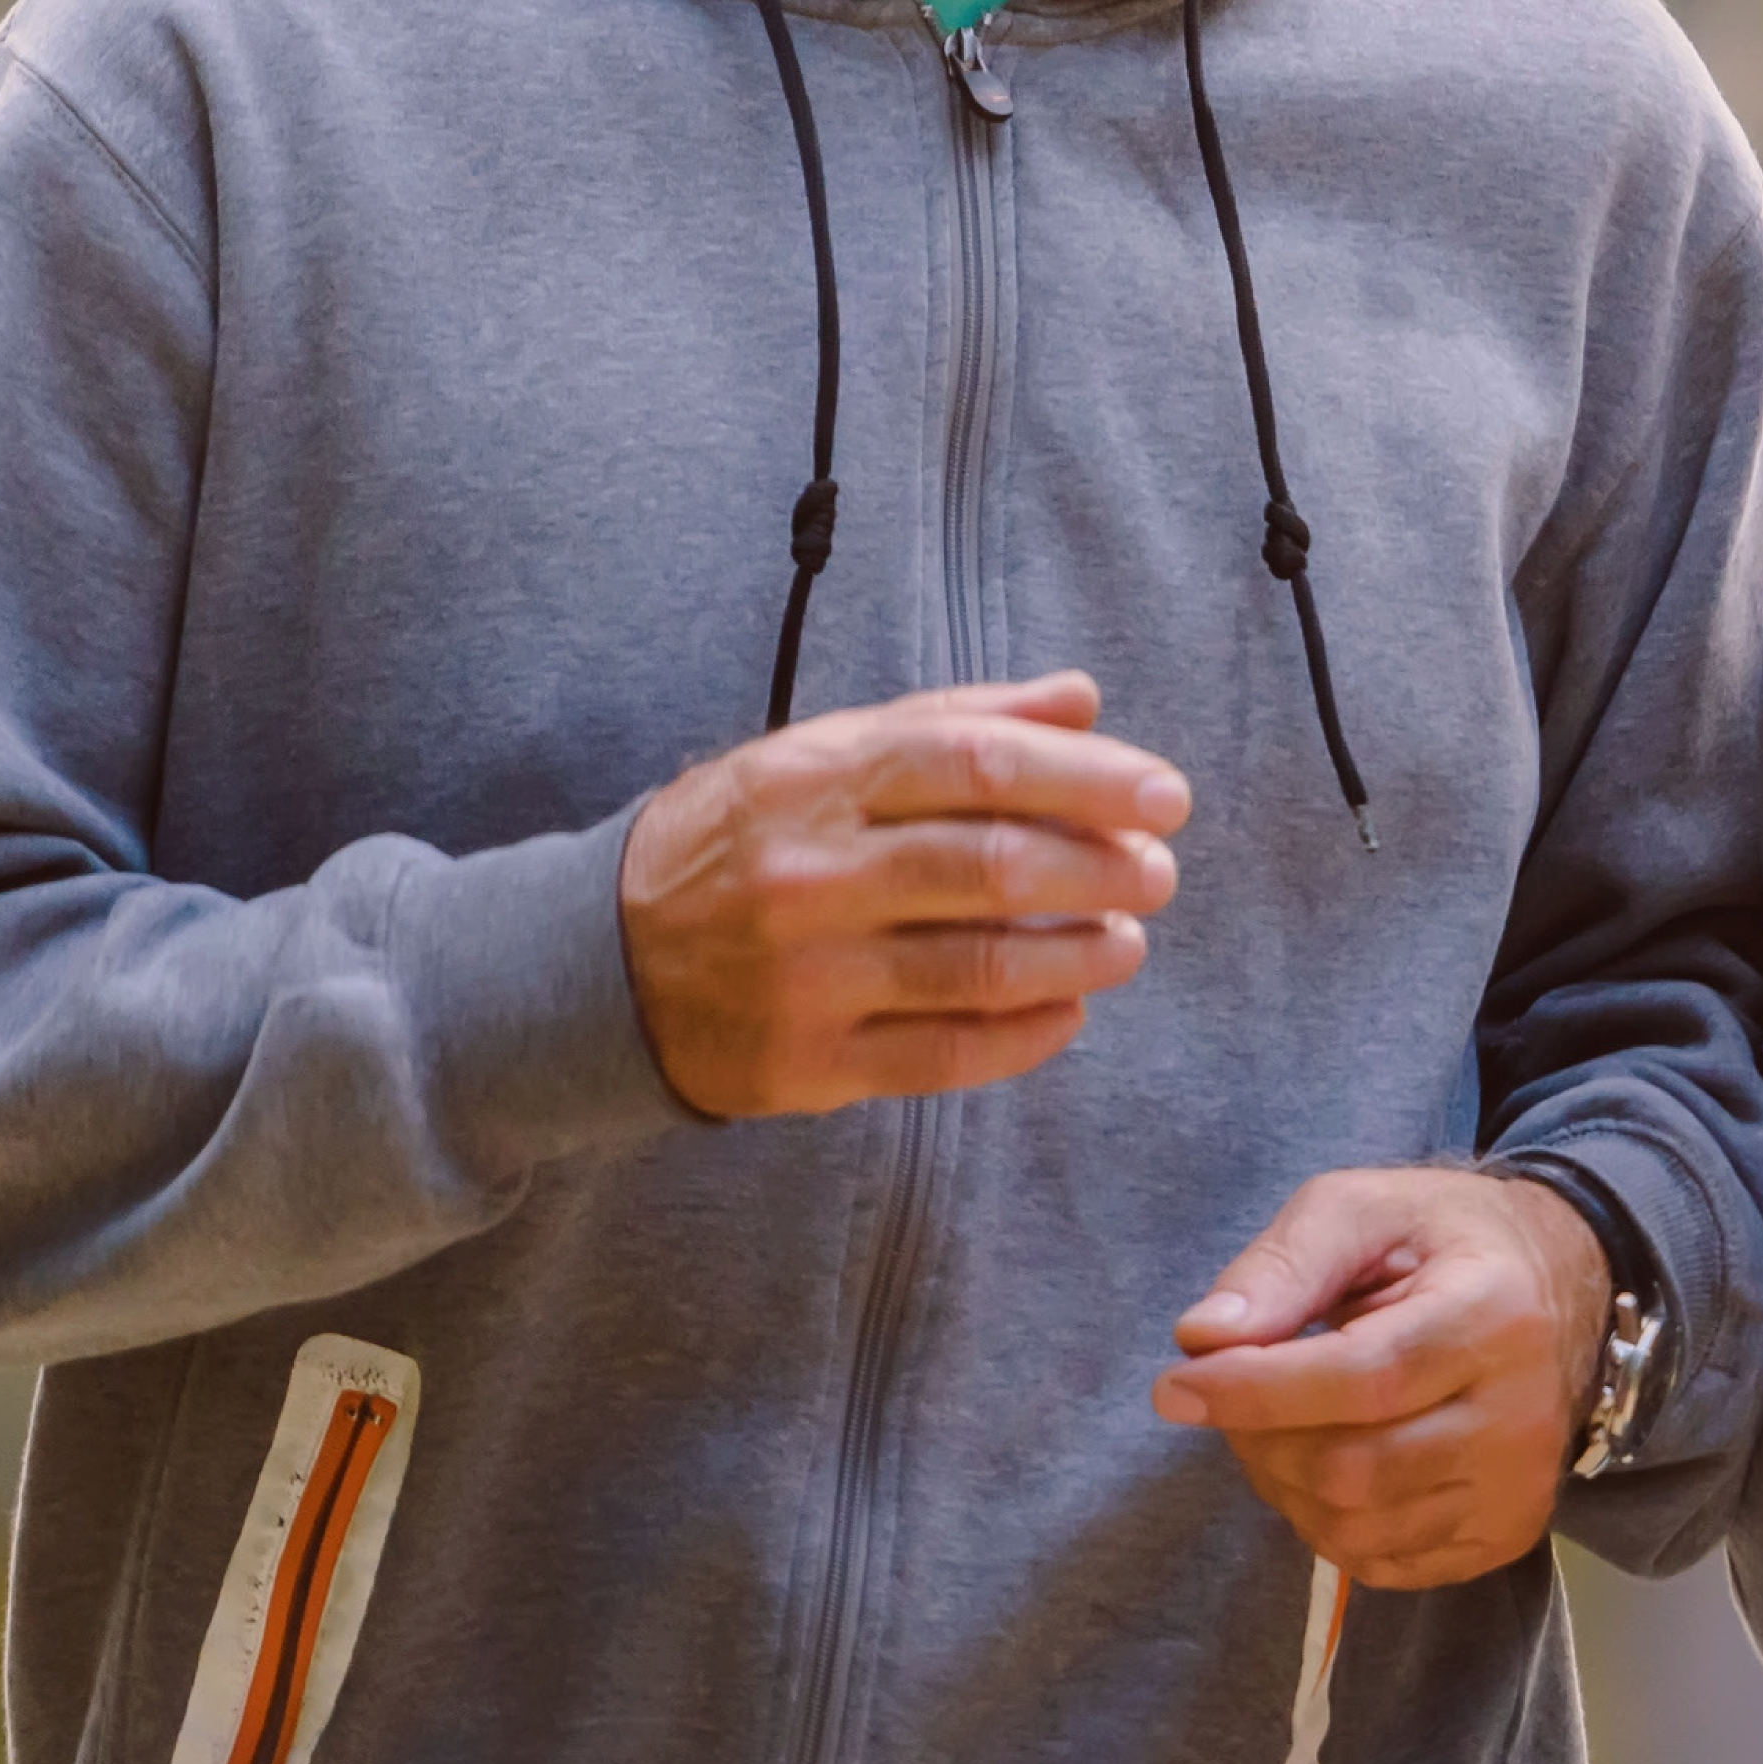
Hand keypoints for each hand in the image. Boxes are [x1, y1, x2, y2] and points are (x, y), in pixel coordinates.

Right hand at [618, 672, 1183, 1118]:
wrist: (597, 962)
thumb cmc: (743, 841)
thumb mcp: (823, 754)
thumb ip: (957, 721)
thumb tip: (1082, 698)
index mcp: (814, 777)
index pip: (976, 763)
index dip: (1088, 778)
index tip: (1165, 796)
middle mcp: (807, 874)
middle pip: (991, 868)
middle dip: (1100, 869)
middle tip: (1159, 871)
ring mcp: (804, 977)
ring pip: (979, 967)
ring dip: (1079, 955)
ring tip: (1127, 940)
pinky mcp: (805, 1065)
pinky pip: (945, 1057)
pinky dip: (1027, 1035)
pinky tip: (1068, 1009)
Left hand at [1150, 1167, 1609, 1588]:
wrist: (1561, 1288)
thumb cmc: (1446, 1243)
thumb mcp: (1365, 1209)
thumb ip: (1284, 1263)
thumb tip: (1202, 1336)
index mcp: (1495, 1315)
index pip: (1364, 1378)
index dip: (1258, 1391)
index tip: (1176, 1385)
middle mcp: (1522, 1417)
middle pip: (1353, 1468)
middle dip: (1260, 1439)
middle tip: (1227, 1396)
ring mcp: (1517, 1489)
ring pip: (1358, 1527)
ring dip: (1283, 1485)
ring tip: (1279, 1425)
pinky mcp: (1505, 1537)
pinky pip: (1380, 1563)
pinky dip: (1324, 1523)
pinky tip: (1324, 1465)